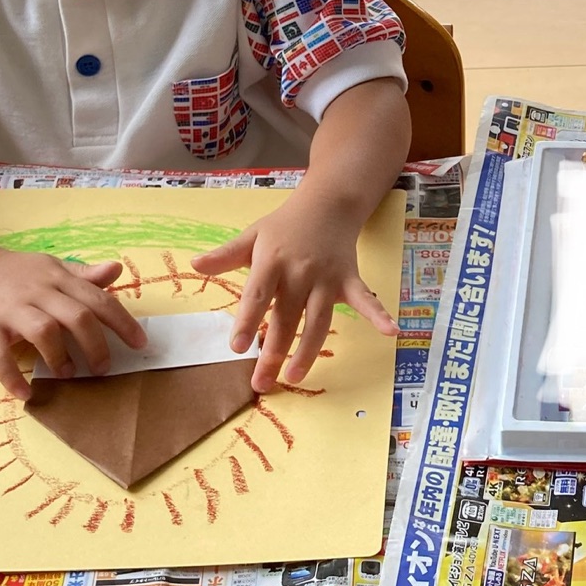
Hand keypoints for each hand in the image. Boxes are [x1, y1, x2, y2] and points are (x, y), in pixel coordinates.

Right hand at [0, 247, 146, 399]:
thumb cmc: (13, 272)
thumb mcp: (50, 267)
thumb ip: (83, 274)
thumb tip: (118, 269)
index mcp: (58, 278)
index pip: (98, 299)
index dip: (122, 322)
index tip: (140, 344)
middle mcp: (38, 291)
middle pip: (77, 316)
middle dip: (96, 345)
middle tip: (103, 368)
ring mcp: (11, 309)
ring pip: (44, 331)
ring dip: (60, 357)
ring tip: (69, 375)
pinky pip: (0, 355)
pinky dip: (14, 377)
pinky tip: (26, 393)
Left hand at [191, 196, 397, 391]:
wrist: (327, 202)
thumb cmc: (285, 224)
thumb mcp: (253, 235)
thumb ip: (226, 255)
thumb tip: (194, 264)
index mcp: (272, 261)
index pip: (257, 295)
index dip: (248, 321)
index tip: (238, 348)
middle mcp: (300, 272)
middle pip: (286, 318)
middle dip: (273, 353)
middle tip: (261, 383)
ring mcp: (327, 278)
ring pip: (317, 321)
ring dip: (307, 351)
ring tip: (294, 378)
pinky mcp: (349, 280)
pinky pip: (365, 300)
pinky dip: (379, 315)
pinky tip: (391, 332)